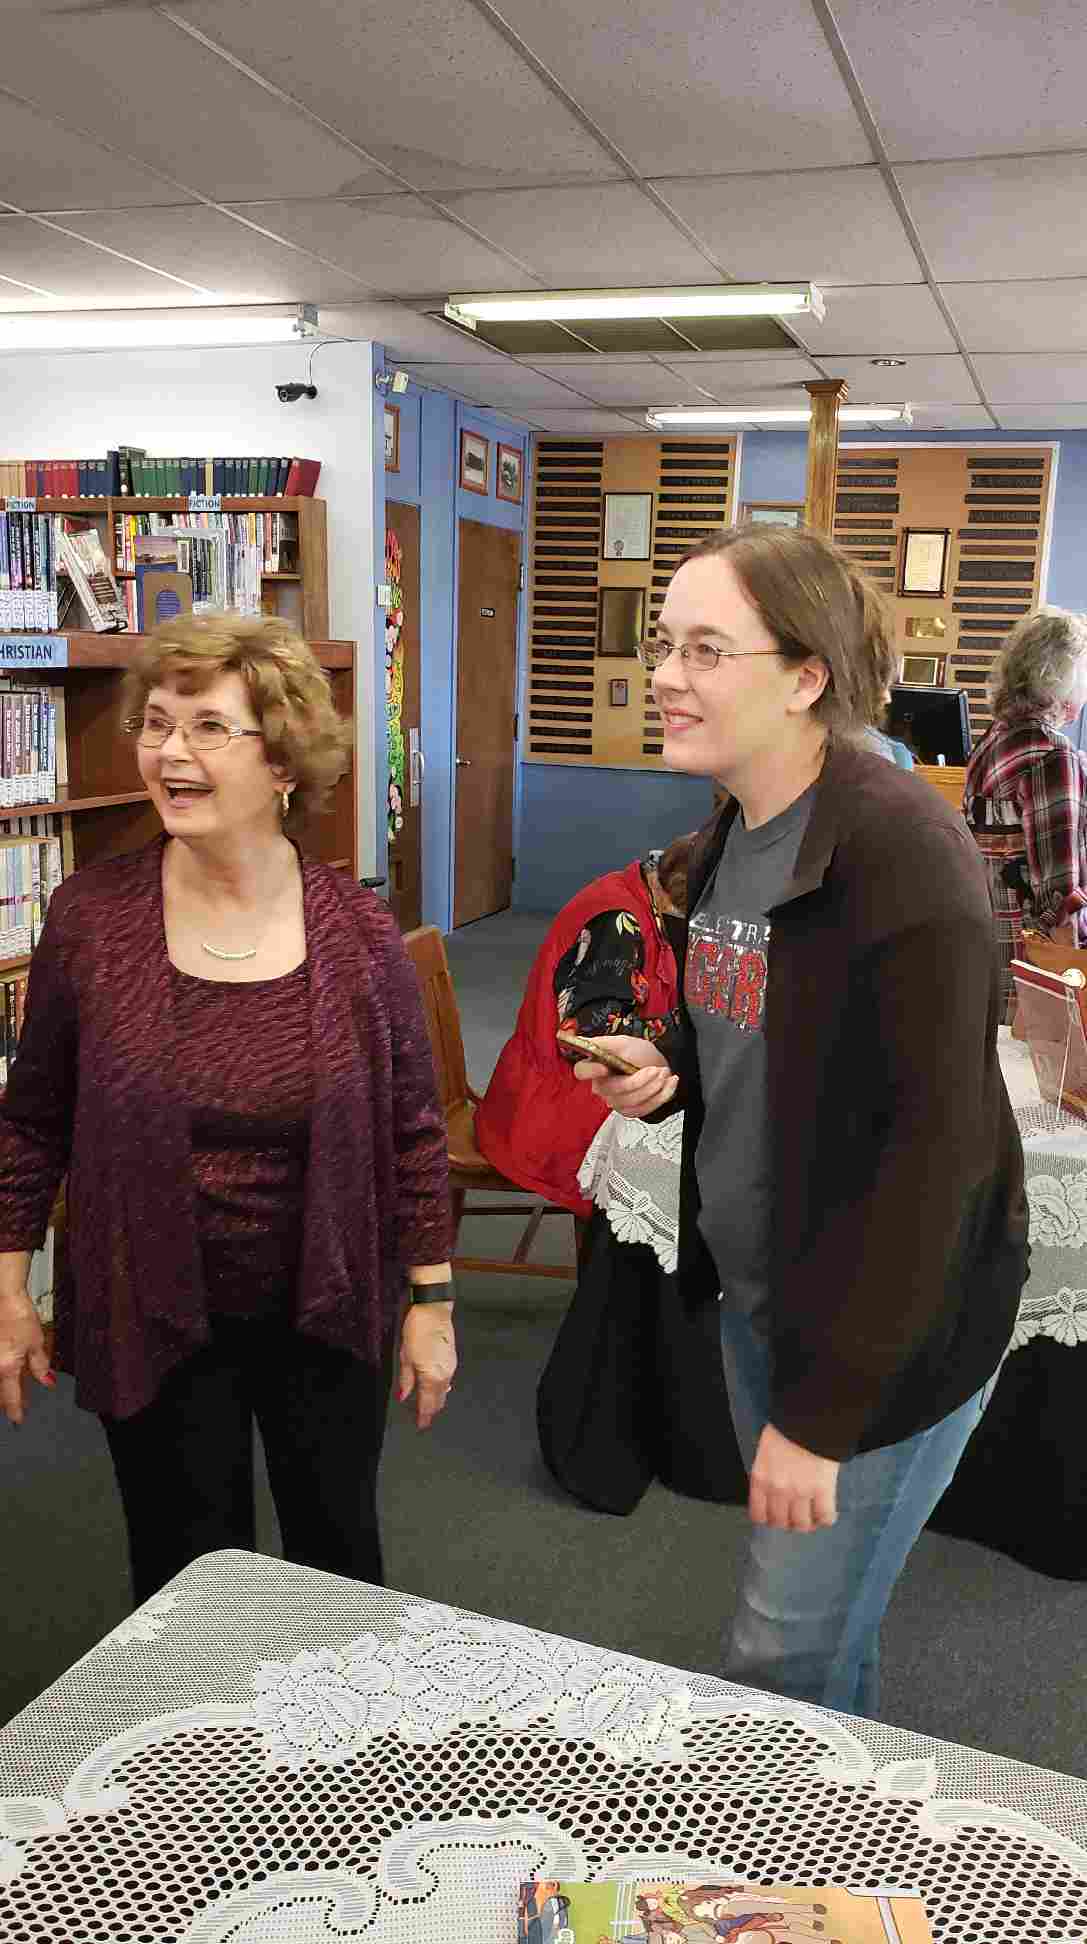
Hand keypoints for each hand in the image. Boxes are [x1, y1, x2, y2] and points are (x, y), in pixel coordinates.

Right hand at [0, 1293, 53, 1426]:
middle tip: (16, 1407)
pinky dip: (1, 1374)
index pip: (11, 1398)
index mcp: (6, 1368)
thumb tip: (47, 1383)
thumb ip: (40, 1366)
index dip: (16, 1412)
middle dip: (6, 1401)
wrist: (4, 1297)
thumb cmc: (19, 1317)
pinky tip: (6, 1372)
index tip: (19, 1421)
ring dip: (3, 1388)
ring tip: (11, 1390)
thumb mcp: (36, 1343)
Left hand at [397, 1303, 456, 1430]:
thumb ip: (406, 1380)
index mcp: (431, 1376)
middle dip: (431, 1410)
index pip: (428, 1403)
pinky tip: (435, 1388)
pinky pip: (447, 1380)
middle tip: (423, 1418)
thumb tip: (403, 1396)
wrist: (434, 1311)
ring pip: (444, 1390)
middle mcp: (444, 1375)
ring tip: (428, 1406)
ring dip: (437, 1399)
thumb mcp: (405, 1356)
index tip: (421, 1426)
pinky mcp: (452, 1359)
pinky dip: (441, 1388)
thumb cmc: (417, 1331)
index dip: (424, 1416)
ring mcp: (451, 1367)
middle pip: (439, 1399)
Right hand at [571, 1034, 678, 1119]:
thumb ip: (605, 1043)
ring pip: (631, 1101)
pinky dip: (661, 1096)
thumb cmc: (640, 1054)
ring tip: (663, 1073)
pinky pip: (644, 1109)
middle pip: (613, 1089)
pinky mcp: (630, 1110)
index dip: (591, 1071)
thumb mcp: (624, 1042)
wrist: (658, 1067)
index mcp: (596, 1066)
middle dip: (638, 1080)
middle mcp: (602, 1086)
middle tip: (655, 1070)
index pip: (581, 1071)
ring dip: (653, 1087)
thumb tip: (584, 1041)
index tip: (605, 1068)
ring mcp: (615, 1100)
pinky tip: (668, 1084)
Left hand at [749, 1422, 838, 1530]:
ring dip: (807, 1523)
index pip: (759, 1515)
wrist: (809, 1418)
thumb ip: (766, 1474)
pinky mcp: (822, 1490)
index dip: (768, 1519)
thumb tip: (771, 1492)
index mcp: (760, 1479)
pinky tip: (826, 1514)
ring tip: (812, 1516)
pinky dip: (826, 1519)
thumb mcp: (765, 1452)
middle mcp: (777, 1489)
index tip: (776, 1517)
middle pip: (780, 1522)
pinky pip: (824, 1517)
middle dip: (788, 1523)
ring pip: (802, 1525)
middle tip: (796, 1516)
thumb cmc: (786, 1430)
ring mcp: (800, 1492)